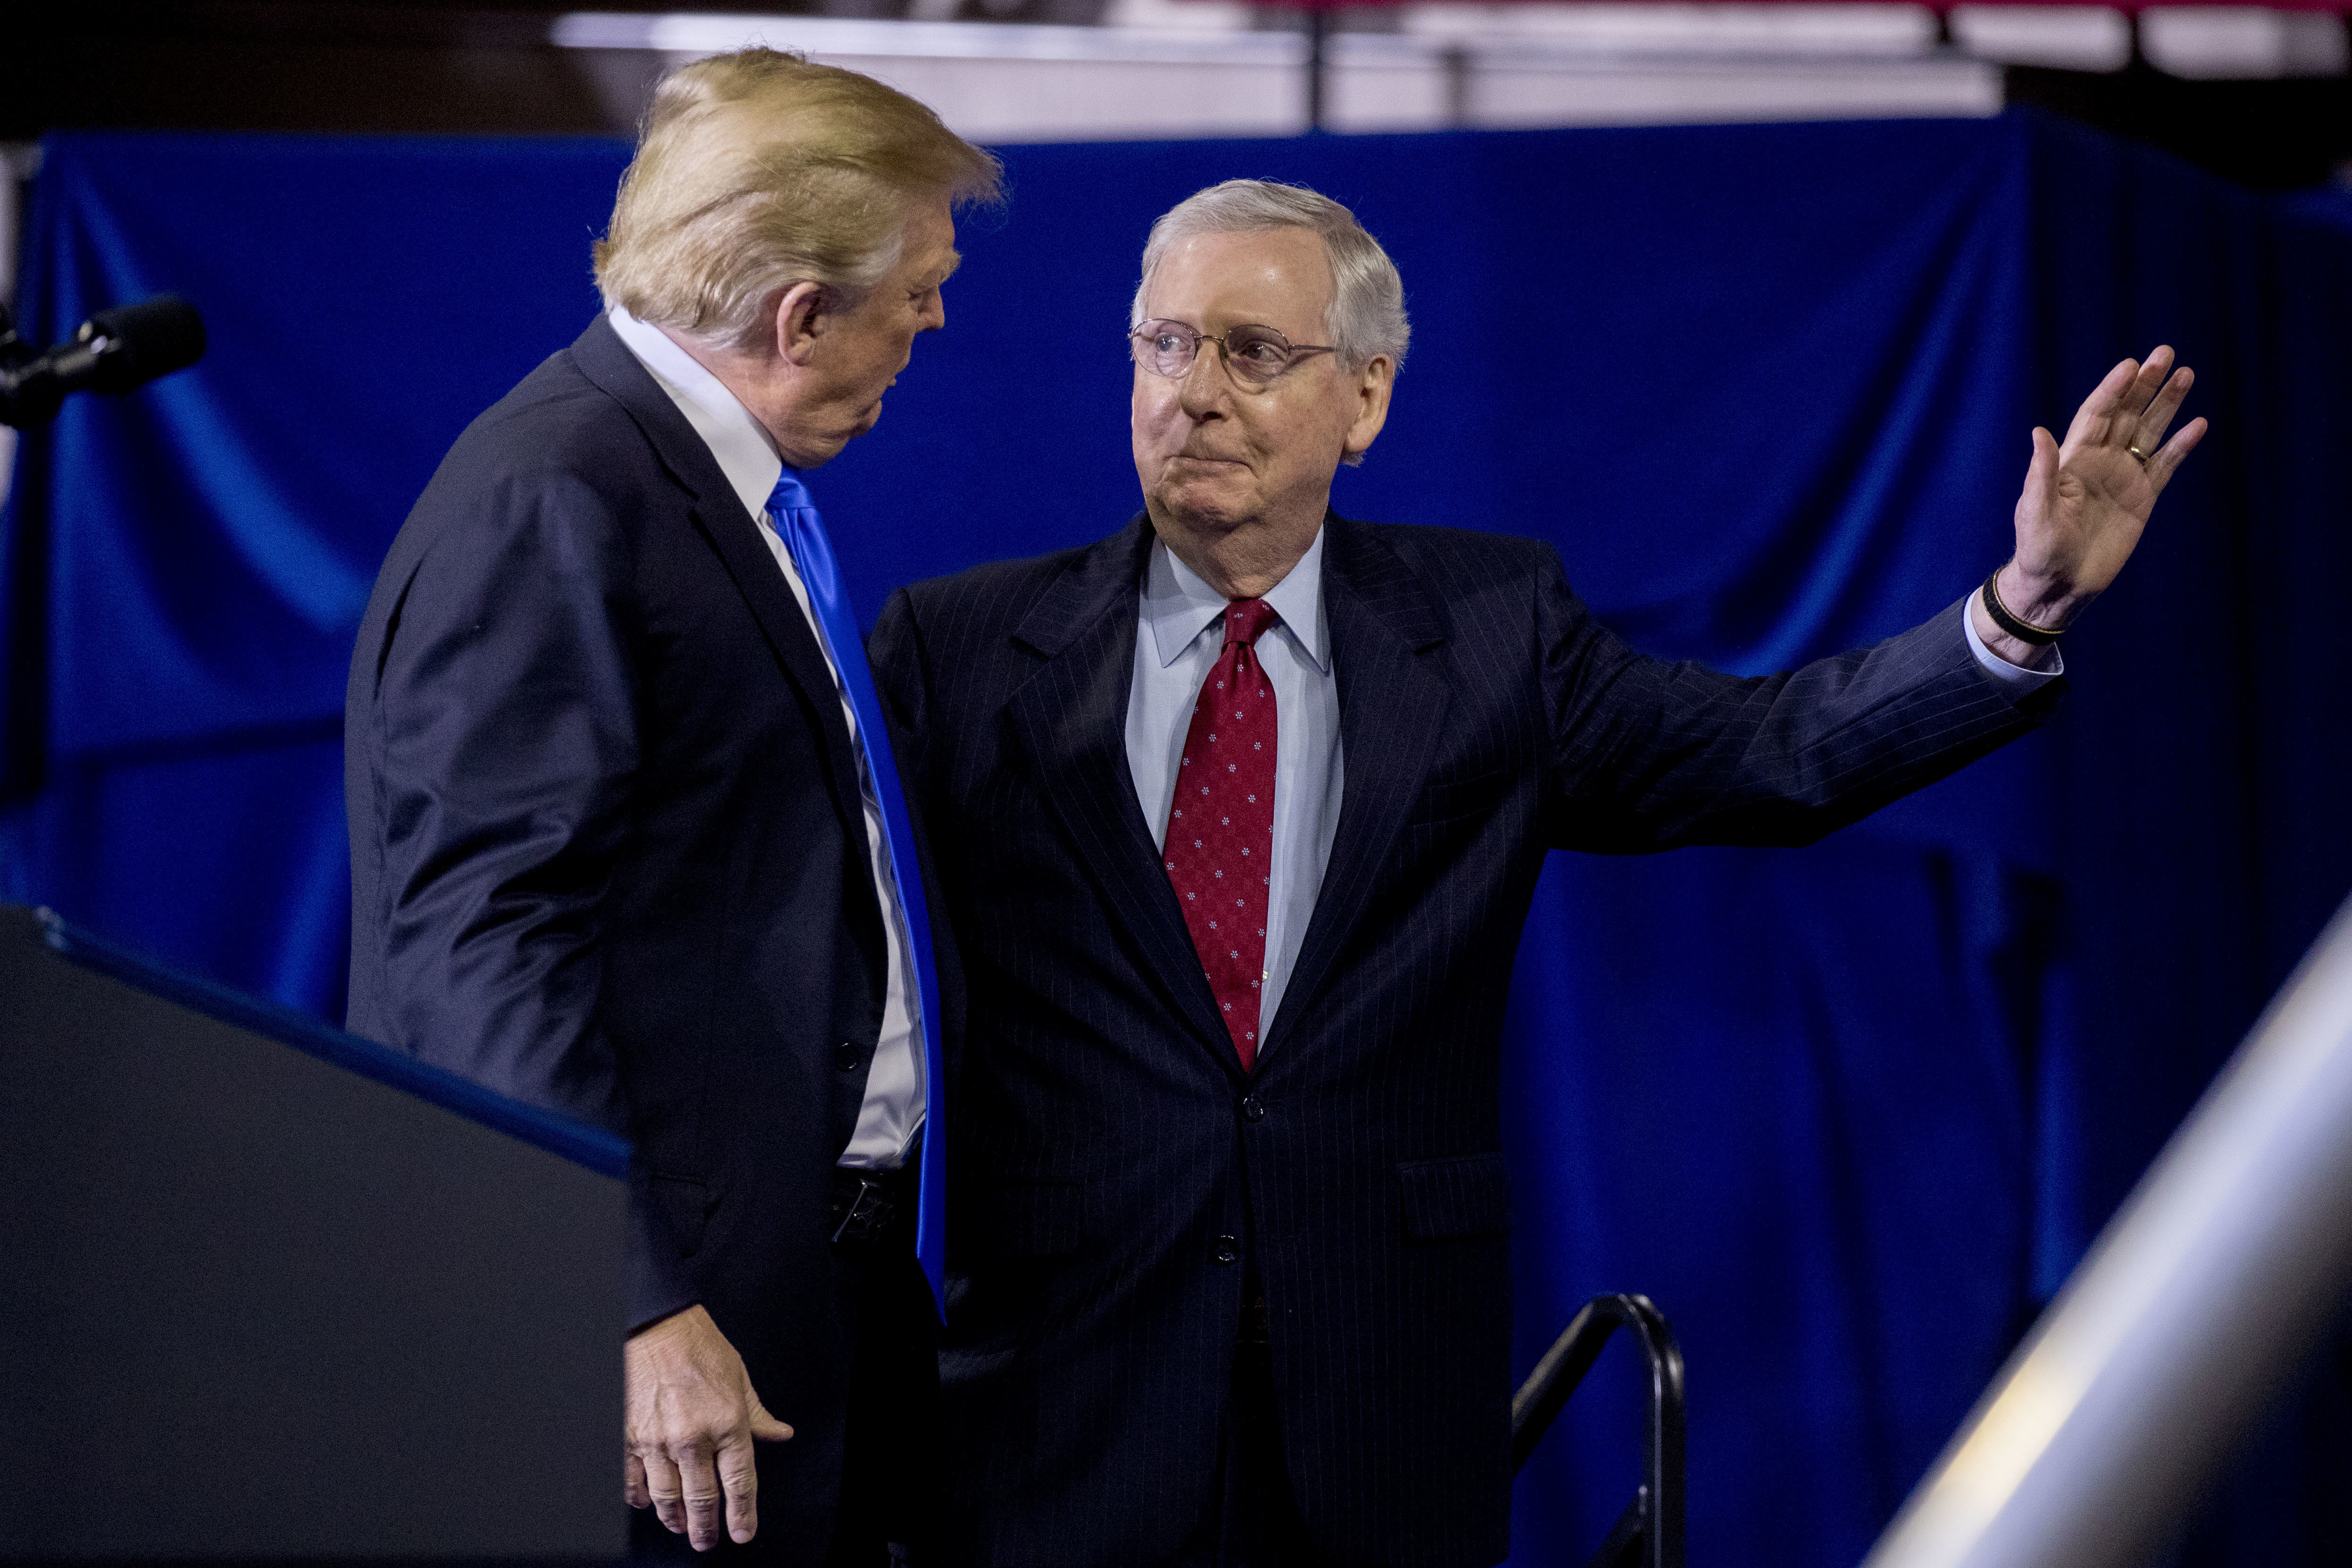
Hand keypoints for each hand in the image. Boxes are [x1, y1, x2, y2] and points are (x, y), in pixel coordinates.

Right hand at [624, 1304, 793, 1549]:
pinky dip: (640, 1498)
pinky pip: (632, 1481)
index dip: (742, 1515)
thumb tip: (780, 1434)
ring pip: (667, 1497)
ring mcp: (657, 1441)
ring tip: (680, 1527)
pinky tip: (647, 1502)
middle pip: (701, 1500)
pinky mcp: (628, 1437)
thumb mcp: (740, 1379)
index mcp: (727, 1423)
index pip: (739, 1483)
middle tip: (707, 1541)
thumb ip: (758, 1415)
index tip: (742, 1533)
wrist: (656, 1327)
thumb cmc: (700, 1348)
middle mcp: (693, 1438)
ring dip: (674, 1519)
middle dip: (706, 1528)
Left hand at [1974, 345, 2206, 660]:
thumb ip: (2040, 472)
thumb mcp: (2034, 510)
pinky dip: (2181, 445)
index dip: (2113, 389)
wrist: (2059, 584)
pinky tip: (2198, 424)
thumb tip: (2039, 432)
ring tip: (2186, 375)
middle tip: (2166, 353)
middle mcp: (2100, 461)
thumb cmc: (2038, 549)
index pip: (2096, 414)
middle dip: (2145, 384)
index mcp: (2072, 460)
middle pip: (2127, 413)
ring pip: (2149, 432)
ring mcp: (2123, 477)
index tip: (2131, 364)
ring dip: (2167, 405)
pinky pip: (2165, 465)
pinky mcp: (2142, 498)